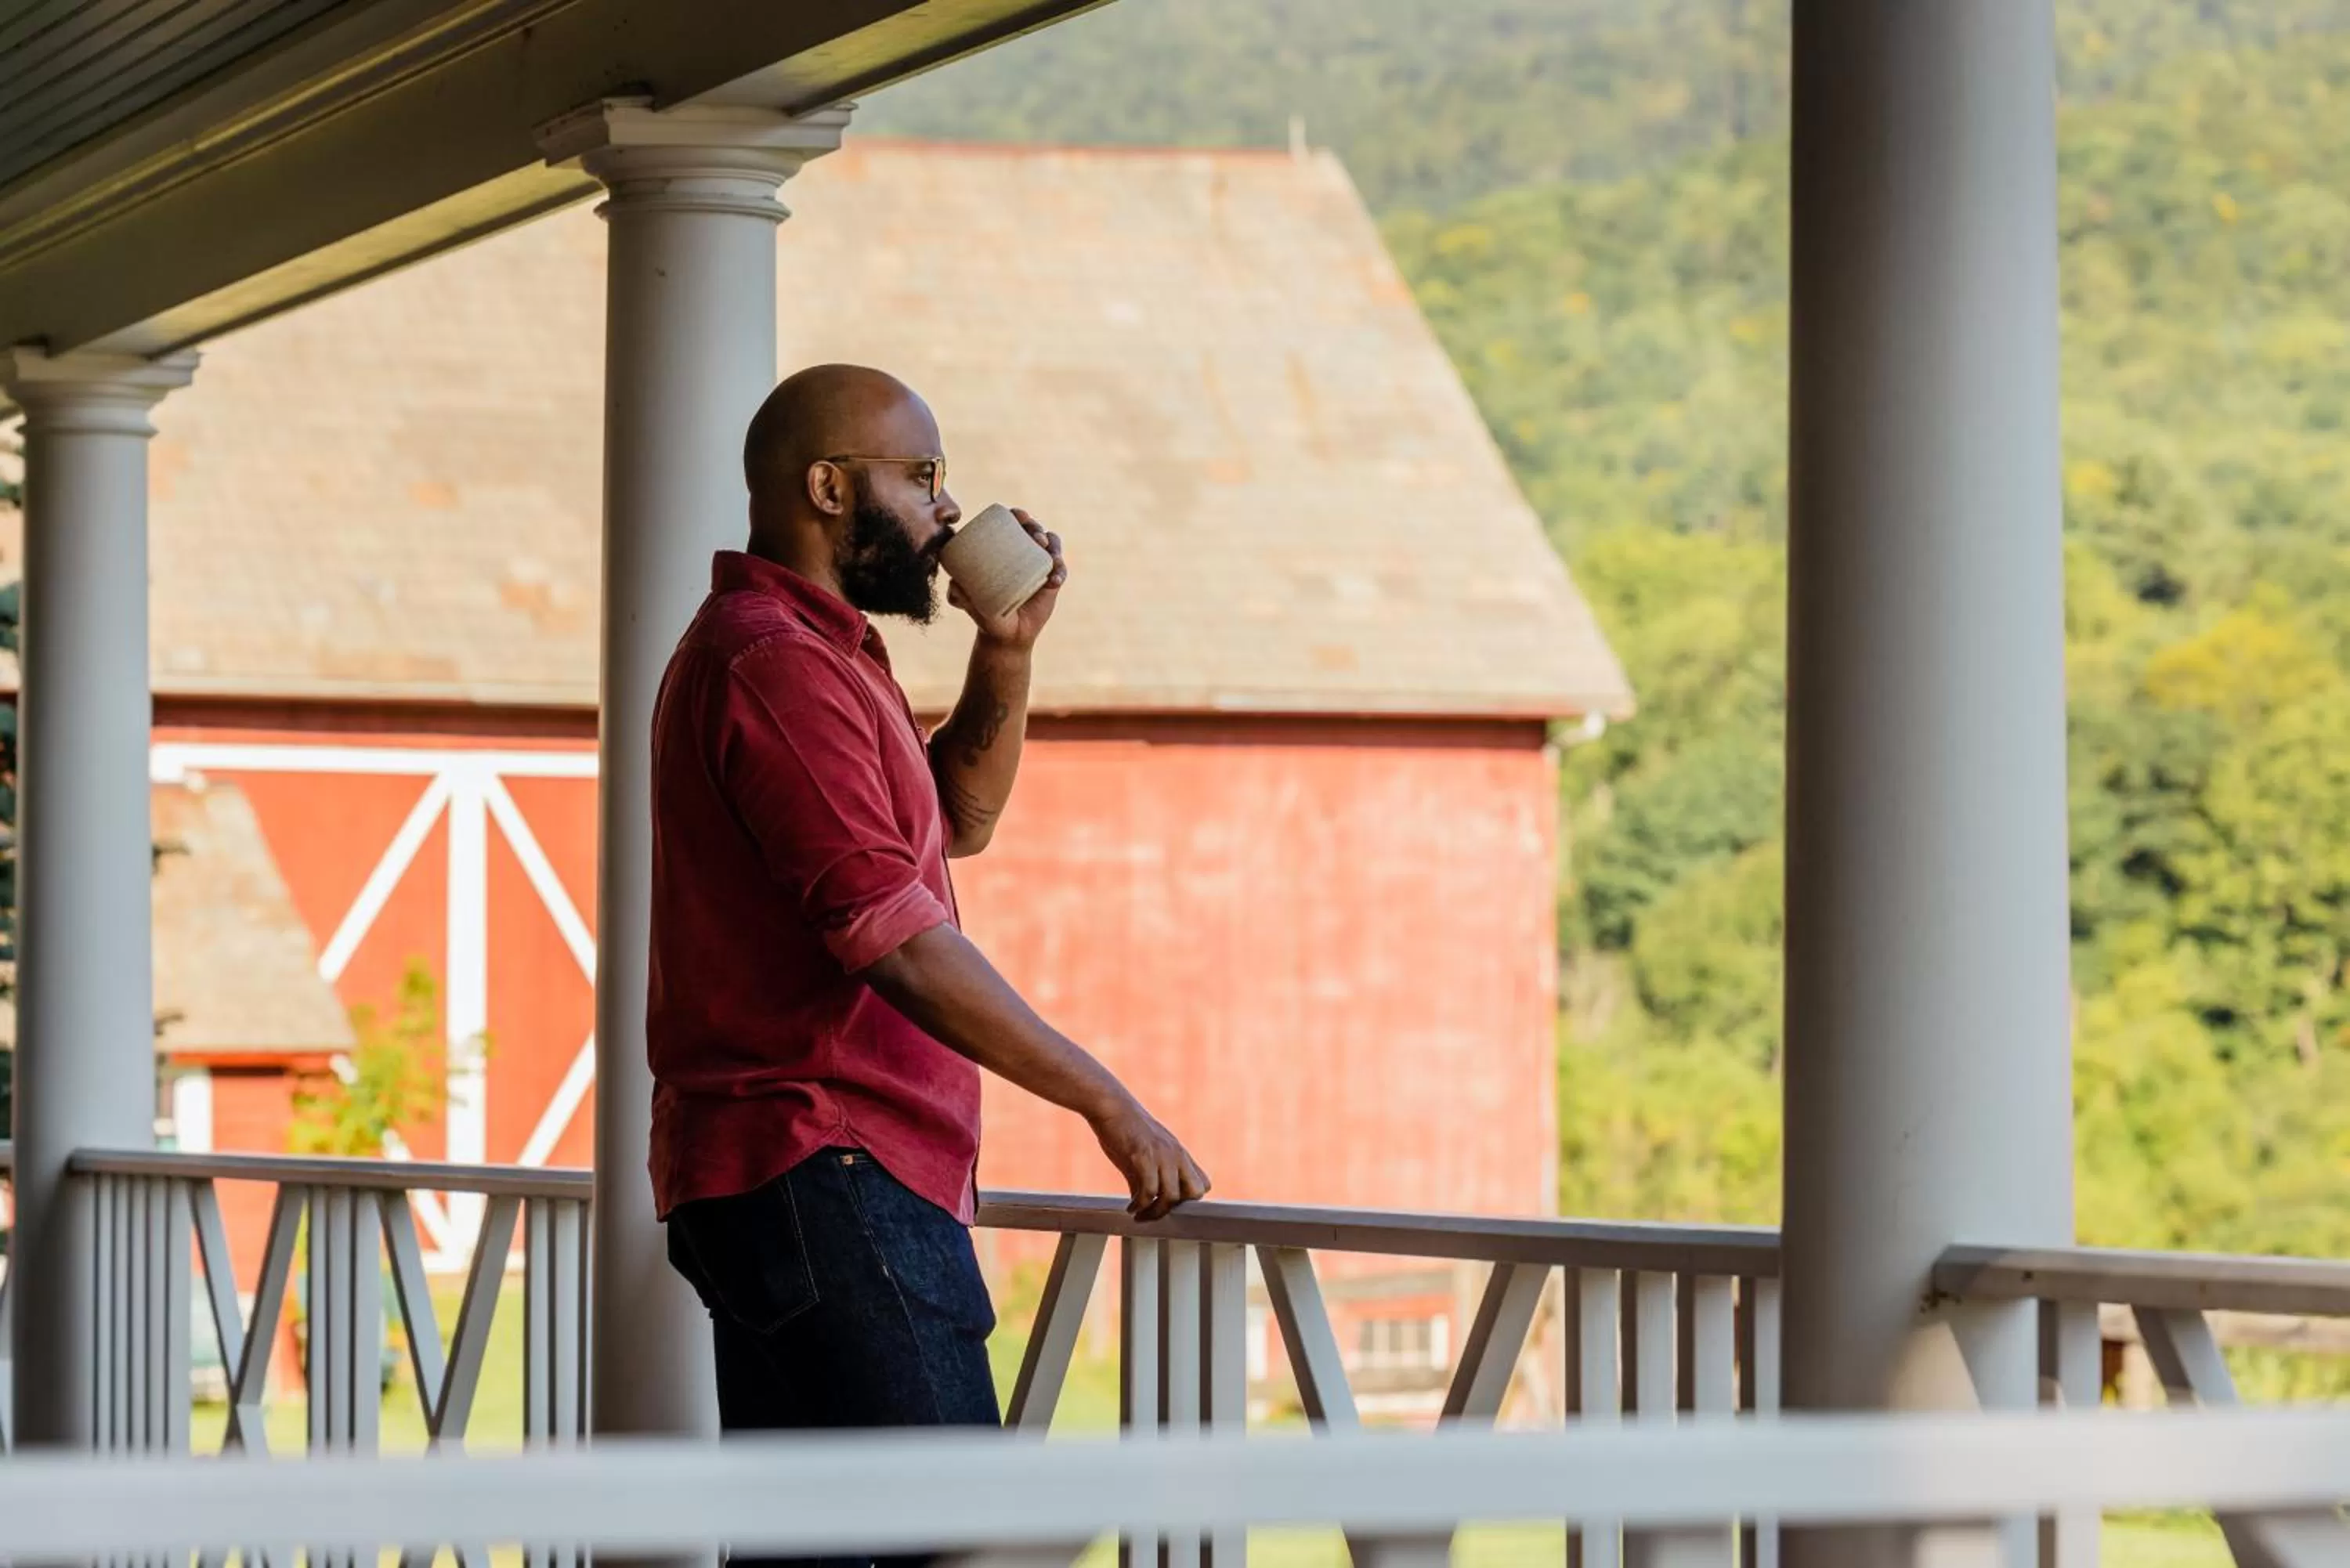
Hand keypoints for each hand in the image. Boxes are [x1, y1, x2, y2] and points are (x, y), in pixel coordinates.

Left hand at [950, 508, 1065, 649]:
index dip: (1017, 515)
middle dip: (1037, 527)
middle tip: (1036, 538)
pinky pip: (1060, 569)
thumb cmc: (985, 614)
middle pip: (1033, 529)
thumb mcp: (970, 604)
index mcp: (1002, 550)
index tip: (1019, 516)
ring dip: (1053, 545)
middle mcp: (1022, 553)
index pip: (1011, 524)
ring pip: (1051, 544)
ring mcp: (1038, 565)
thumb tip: (953, 583)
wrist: (1006, 636)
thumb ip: (958, 594)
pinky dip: (1060, 571)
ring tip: (1049, 557)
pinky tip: (1054, 580)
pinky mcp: (1052, 580)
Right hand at [1086, 1095, 1210, 1221]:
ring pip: (1171, 1197)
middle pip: (1196, 1192)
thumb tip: (1143, 1203)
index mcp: (1180, 1153)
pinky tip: (1130, 1207)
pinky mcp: (1143, 1156)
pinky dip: (1139, 1205)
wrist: (1110, 1107)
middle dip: (1177, 1208)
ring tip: (1139, 1213)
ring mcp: (1162, 1155)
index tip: (1168, 1206)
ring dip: (1154, 1212)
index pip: (1203, 1184)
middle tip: (1156, 1211)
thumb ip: (1148, 1178)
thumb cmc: (1124, 1131)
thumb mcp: (1144, 1154)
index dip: (1188, 1200)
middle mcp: (1176, 1154)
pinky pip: (1149, 1191)